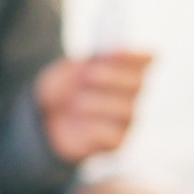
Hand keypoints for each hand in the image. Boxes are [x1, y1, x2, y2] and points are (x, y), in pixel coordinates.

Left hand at [36, 51, 152, 163]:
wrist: (48, 121)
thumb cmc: (62, 90)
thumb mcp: (61, 73)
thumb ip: (75, 70)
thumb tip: (86, 70)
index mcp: (124, 68)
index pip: (146, 59)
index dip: (135, 55)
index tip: (114, 51)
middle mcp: (130, 93)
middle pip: (138, 83)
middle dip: (113, 76)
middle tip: (87, 74)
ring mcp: (125, 119)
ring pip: (127, 110)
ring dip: (98, 103)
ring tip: (75, 102)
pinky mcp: (116, 142)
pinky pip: (115, 136)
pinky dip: (94, 127)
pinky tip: (81, 123)